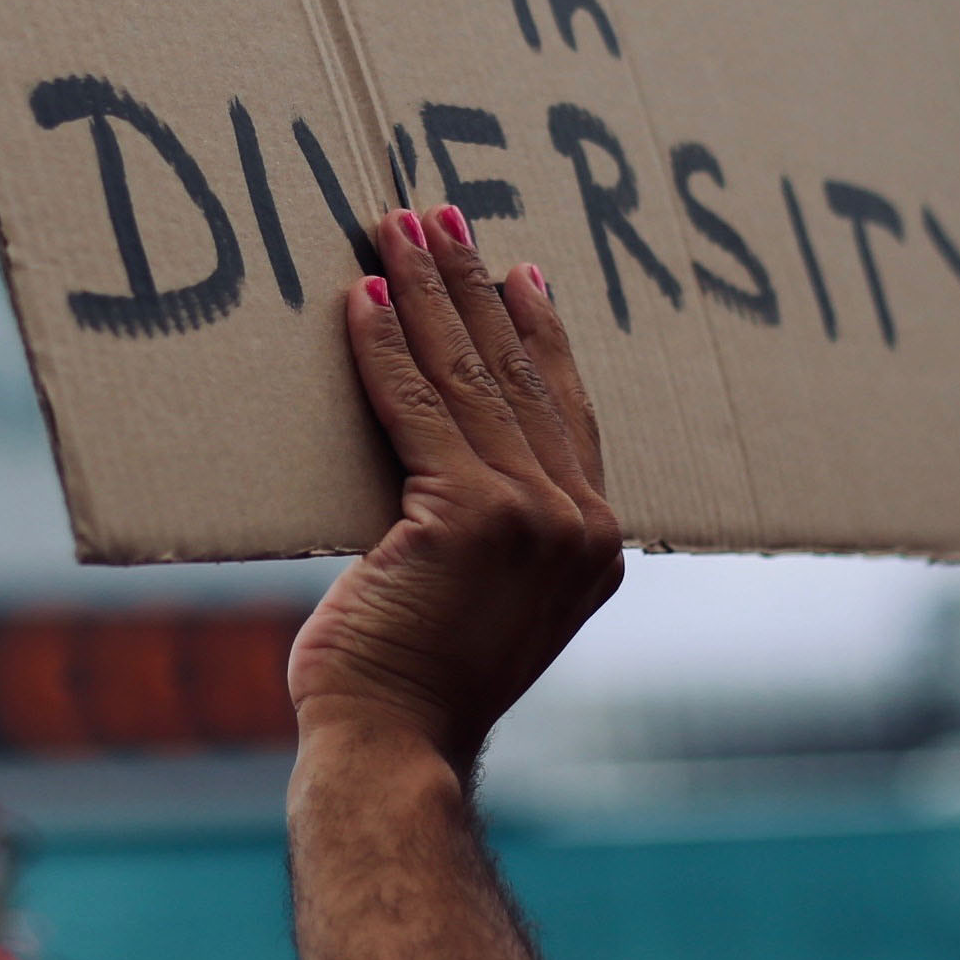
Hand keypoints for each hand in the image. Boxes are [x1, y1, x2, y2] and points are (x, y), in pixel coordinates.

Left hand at [288, 205, 622, 770]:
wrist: (394, 746)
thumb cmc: (416, 682)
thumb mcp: (481, 595)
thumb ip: (493, 528)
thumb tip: (450, 460)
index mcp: (596, 543)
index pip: (567, 409)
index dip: (538, 330)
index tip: (515, 269)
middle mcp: (579, 524)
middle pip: (520, 374)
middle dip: (474, 284)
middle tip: (441, 213)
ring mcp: (533, 519)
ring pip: (470, 376)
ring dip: (429, 291)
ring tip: (395, 228)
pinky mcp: (471, 516)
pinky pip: (418, 407)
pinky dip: (386, 346)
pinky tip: (363, 298)